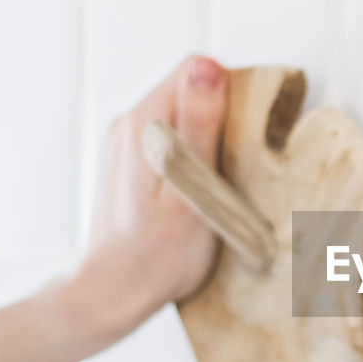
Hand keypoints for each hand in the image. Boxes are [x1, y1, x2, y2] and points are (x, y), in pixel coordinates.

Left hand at [69, 55, 227, 342]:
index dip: (234, 94)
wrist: (113, 293)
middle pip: (191, 90)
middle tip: (236, 168)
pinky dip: (193, 154)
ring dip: (209, 139)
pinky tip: (199, 190)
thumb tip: (208, 68)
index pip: (197, 70)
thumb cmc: (159, 255)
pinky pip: (171, 137)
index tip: (249, 136)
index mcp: (145, 123)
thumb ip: (199, 126)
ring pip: (182, 115)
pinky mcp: (129, 160)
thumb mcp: (192, 190)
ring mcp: (125, 141)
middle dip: (223, 118)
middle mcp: (129, 123)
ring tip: (219, 184)